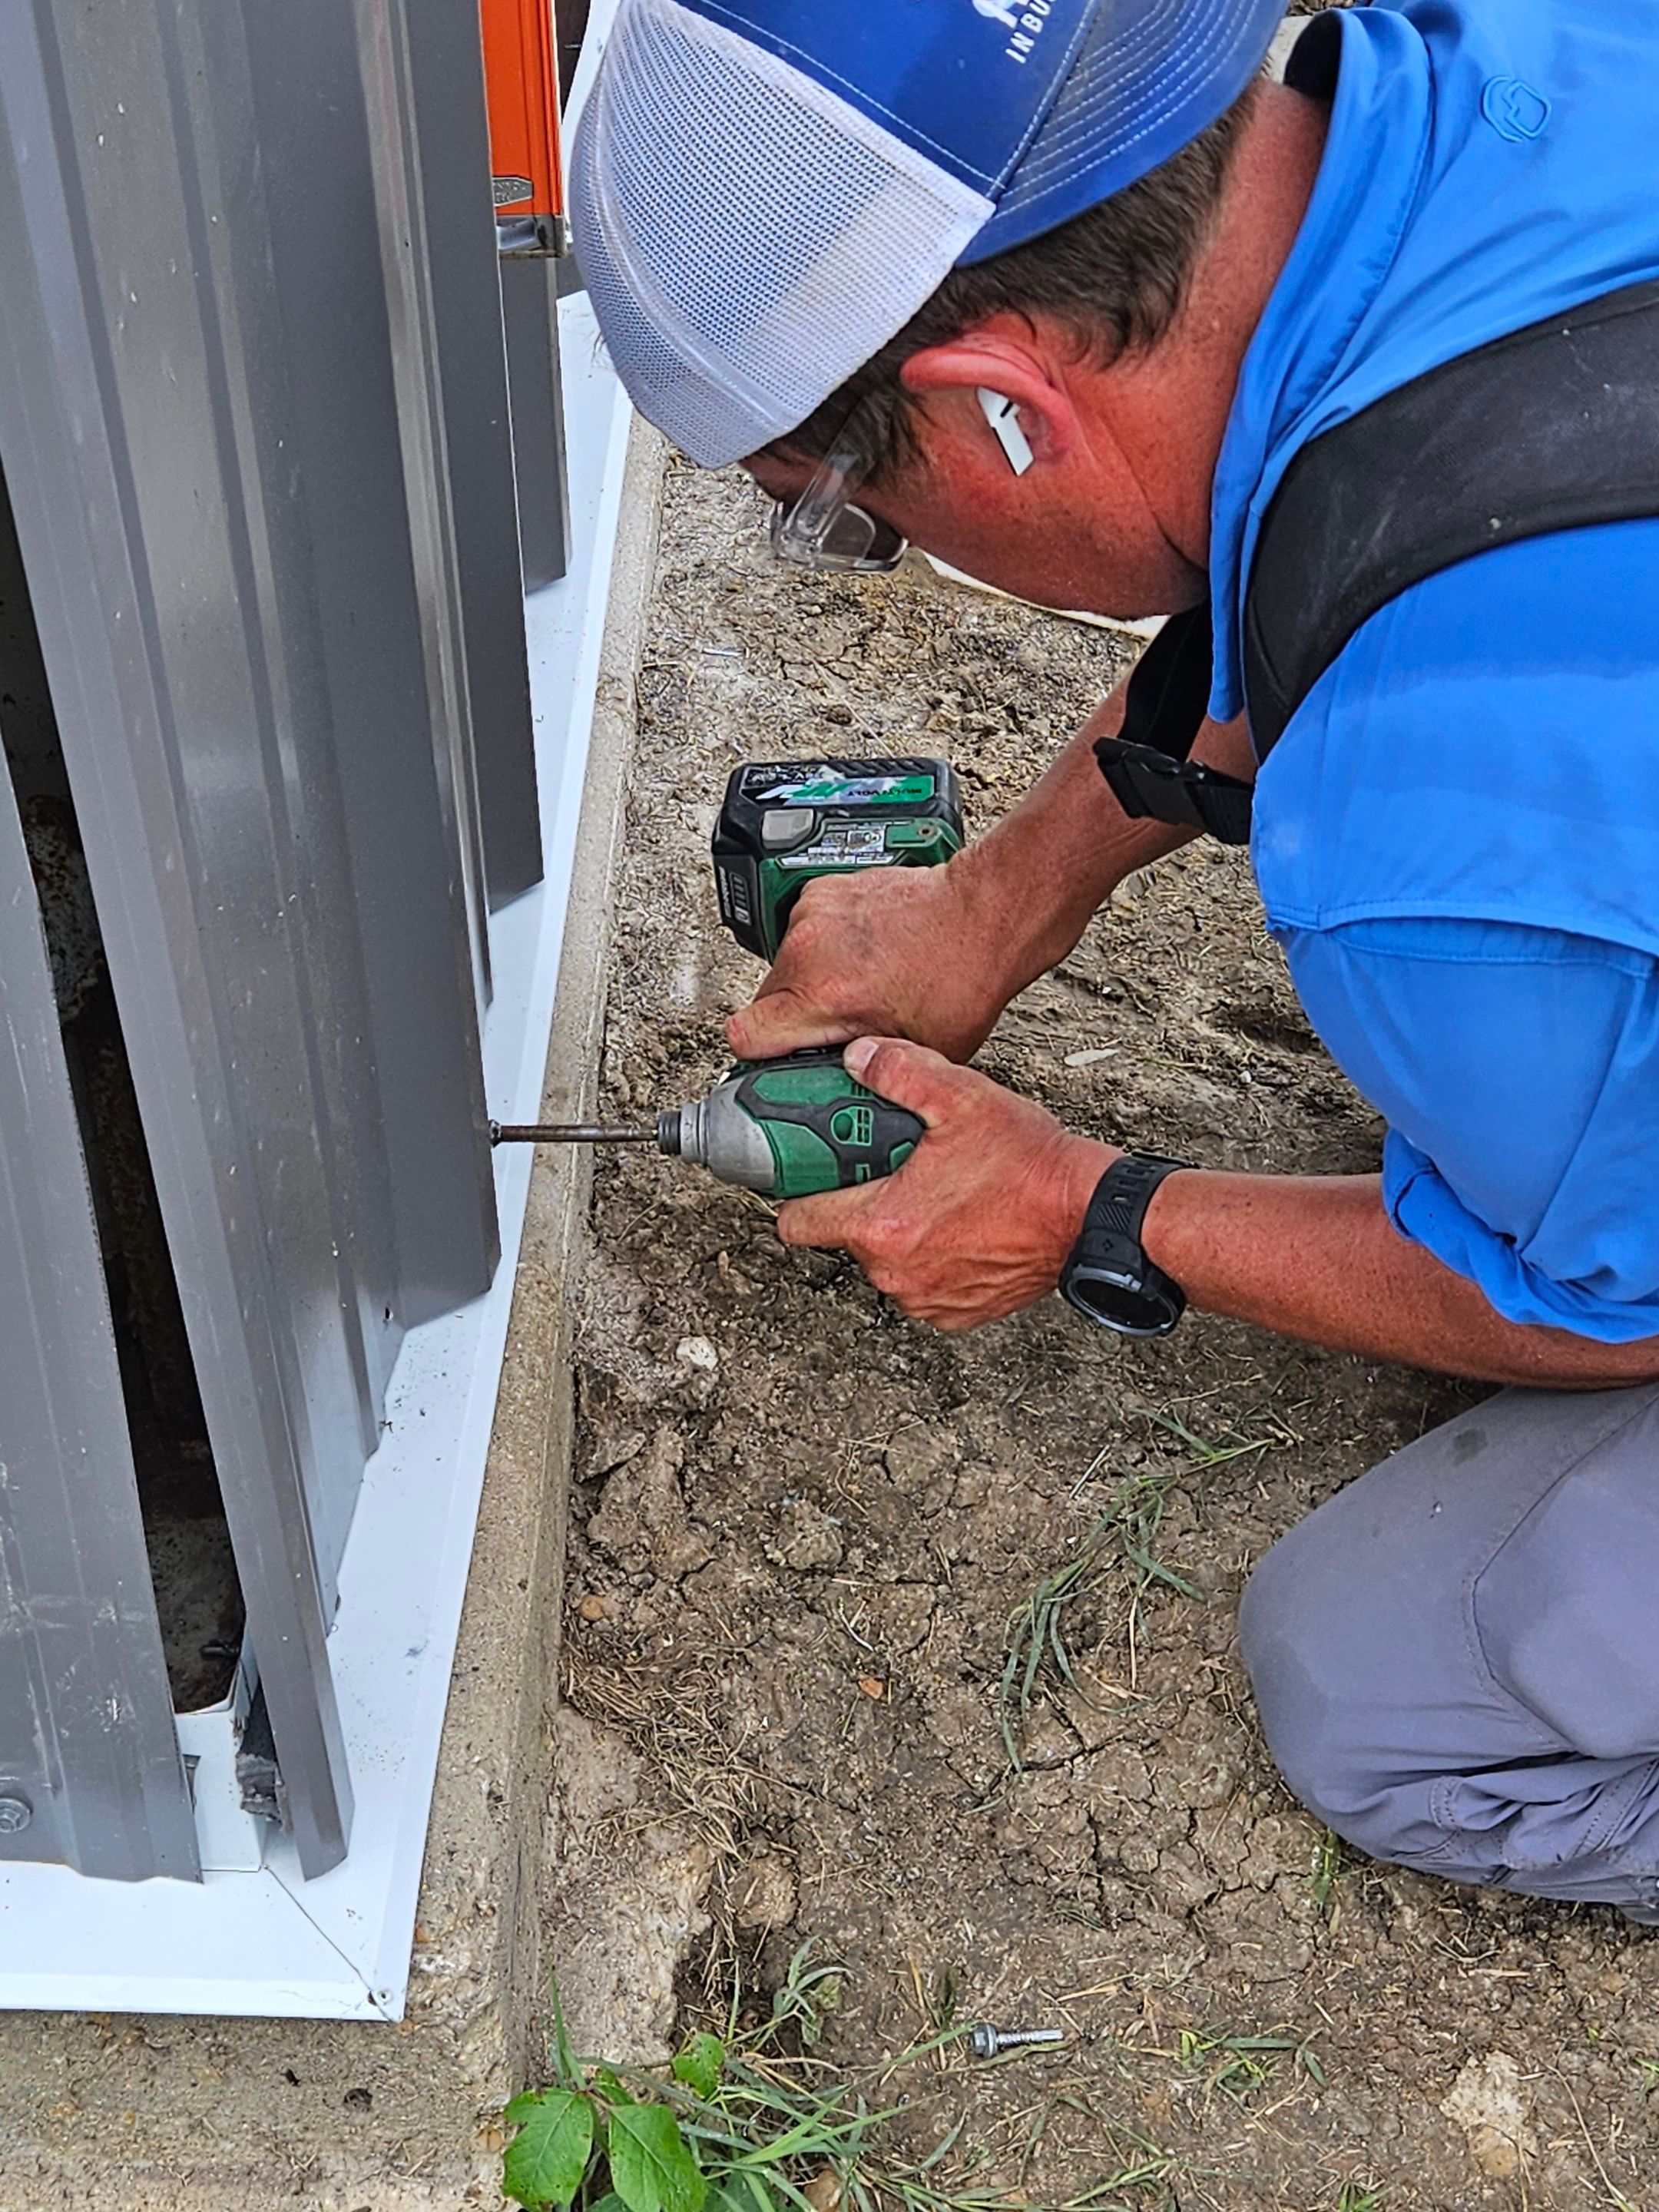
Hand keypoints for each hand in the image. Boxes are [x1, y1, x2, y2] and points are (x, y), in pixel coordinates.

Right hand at [726, 863, 1017, 1064]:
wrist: (984, 915)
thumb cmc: (962, 979)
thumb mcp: (912, 1053)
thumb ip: (860, 1075)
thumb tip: (836, 1099)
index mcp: (822, 993)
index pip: (745, 1036)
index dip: (759, 1056)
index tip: (777, 1064)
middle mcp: (807, 948)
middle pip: (766, 1002)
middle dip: (795, 1021)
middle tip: (836, 1029)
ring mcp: (812, 913)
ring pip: (785, 967)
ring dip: (810, 984)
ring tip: (858, 987)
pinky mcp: (821, 890)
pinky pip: (803, 933)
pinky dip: (825, 948)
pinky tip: (863, 957)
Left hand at [777, 1038, 1116, 1330]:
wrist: (1089, 1213)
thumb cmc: (1030, 1165)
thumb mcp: (960, 1097)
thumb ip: (897, 1071)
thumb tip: (856, 1059)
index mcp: (883, 1225)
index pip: (797, 1223)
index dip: (800, 1193)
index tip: (815, 1172)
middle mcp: (896, 1272)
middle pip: (844, 1238)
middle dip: (860, 1204)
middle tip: (895, 1170)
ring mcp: (926, 1298)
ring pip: (884, 1263)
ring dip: (898, 1233)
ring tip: (936, 1195)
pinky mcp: (956, 1313)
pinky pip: (921, 1285)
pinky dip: (931, 1259)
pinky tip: (960, 1226)